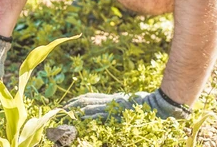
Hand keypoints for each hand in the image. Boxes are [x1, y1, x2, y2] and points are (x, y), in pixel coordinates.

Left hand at [65, 89, 190, 120]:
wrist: (158, 105)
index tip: (67, 103)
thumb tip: (114, 104)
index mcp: (113, 98)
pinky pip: (99, 115)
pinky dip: (88, 117)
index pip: (90, 96)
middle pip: (86, 101)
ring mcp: (113, 107)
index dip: (77, 99)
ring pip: (89, 107)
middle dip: (71, 105)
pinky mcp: (117, 114)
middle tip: (59, 110)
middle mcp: (111, 101)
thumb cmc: (148, 105)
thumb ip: (121, 103)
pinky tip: (80, 120)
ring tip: (64, 115)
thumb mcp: (132, 101)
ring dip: (76, 112)